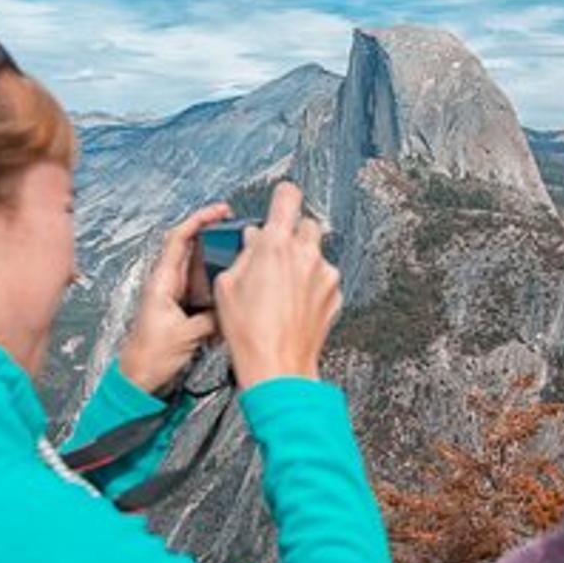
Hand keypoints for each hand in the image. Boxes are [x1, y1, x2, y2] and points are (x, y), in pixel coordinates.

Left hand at [117, 202, 231, 392]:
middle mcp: (167, 286)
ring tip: (241, 258)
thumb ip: (210, 317)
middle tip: (238, 230)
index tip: (220, 212)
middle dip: (214, 237)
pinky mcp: (182, 313)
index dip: (199, 220)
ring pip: (200, 271)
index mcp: (162, 282)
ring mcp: (175, 299)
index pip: (179, 238)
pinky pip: (204, 293)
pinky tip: (233, 290)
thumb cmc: (150, 358)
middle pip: (192, 250)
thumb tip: (230, 307)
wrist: (139, 382)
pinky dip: (218, 288)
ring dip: (218, 263)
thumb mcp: (185, 334)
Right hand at [214, 182, 340, 389]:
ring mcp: (324, 275)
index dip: (282, 196)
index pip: (288, 196)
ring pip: (317, 254)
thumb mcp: (228, 285)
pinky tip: (294, 304)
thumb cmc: (250, 331)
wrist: (277, 366)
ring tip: (282, 288)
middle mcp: (306, 254)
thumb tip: (253, 241)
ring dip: (302, 262)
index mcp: (276, 244)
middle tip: (276, 252)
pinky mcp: (335, 294)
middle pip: (307, 224)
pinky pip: (324, 279)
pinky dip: (312, 285)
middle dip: (292, 233)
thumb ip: (244, 254)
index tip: (280, 199)